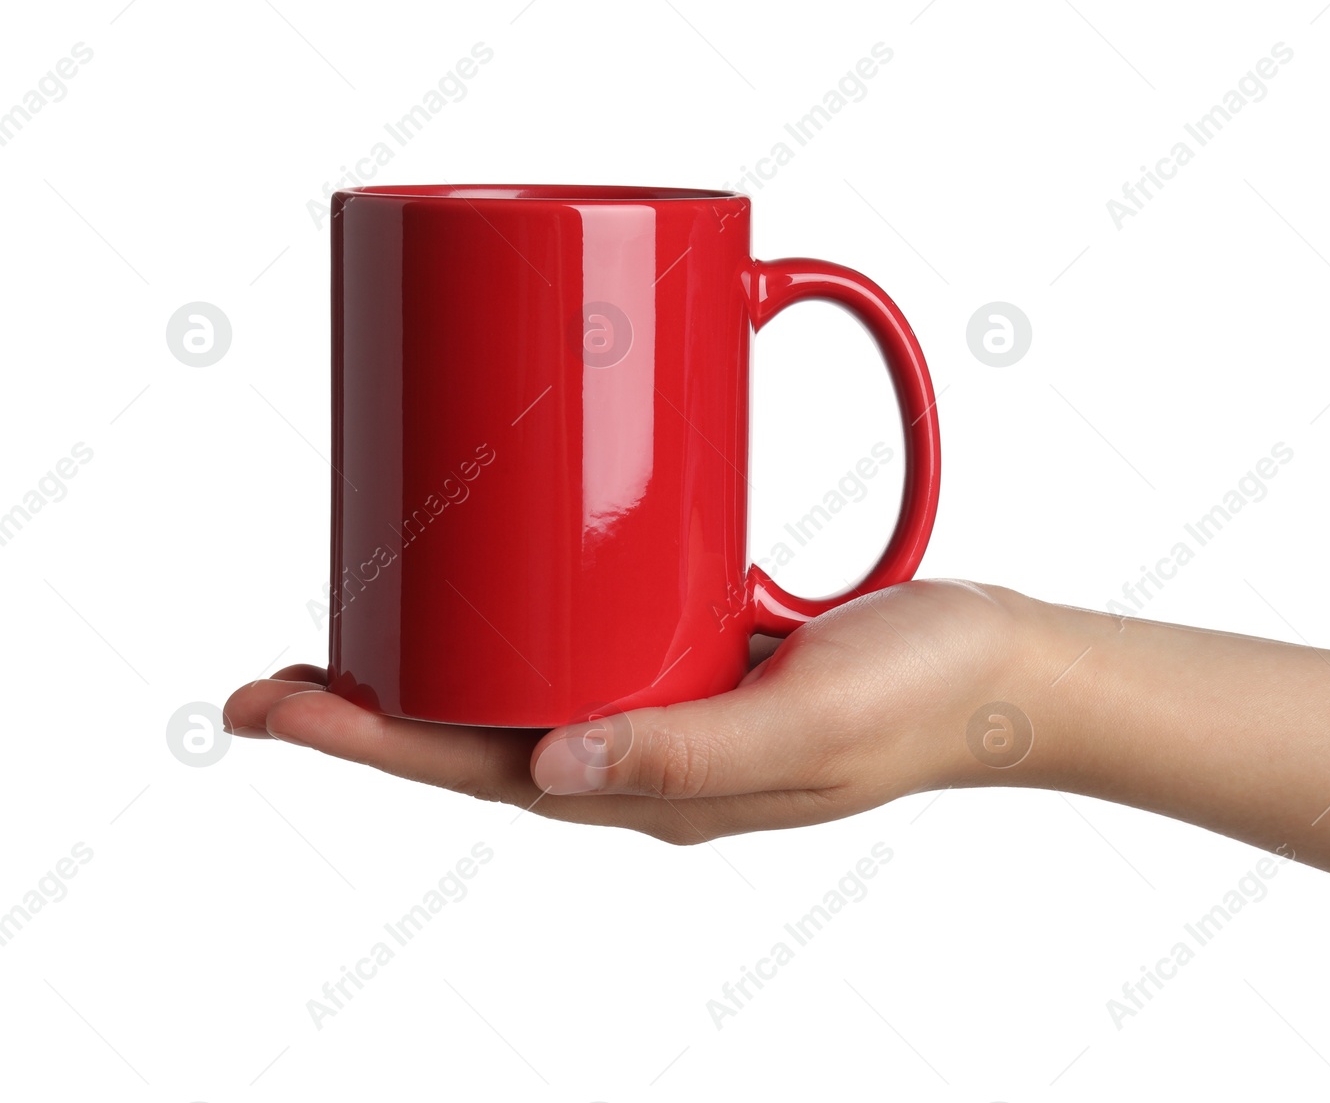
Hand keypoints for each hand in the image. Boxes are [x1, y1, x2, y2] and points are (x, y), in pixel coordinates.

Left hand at [223, 580, 1030, 842]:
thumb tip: (544, 774)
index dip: (368, 740)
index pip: (476, 773)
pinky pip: (593, 645)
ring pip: (527, 692)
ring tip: (362, 623)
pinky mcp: (703, 656)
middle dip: (373, 709)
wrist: (1007, 667)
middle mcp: (647, 758)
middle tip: (280, 667)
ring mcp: (674, 709)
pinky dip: (526, 619)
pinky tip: (502, 582)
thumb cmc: (924, 700)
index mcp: (655, 795)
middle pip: (478, 735)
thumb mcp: (807, 726)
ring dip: (438, 665)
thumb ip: (689, 753)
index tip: (273, 701)